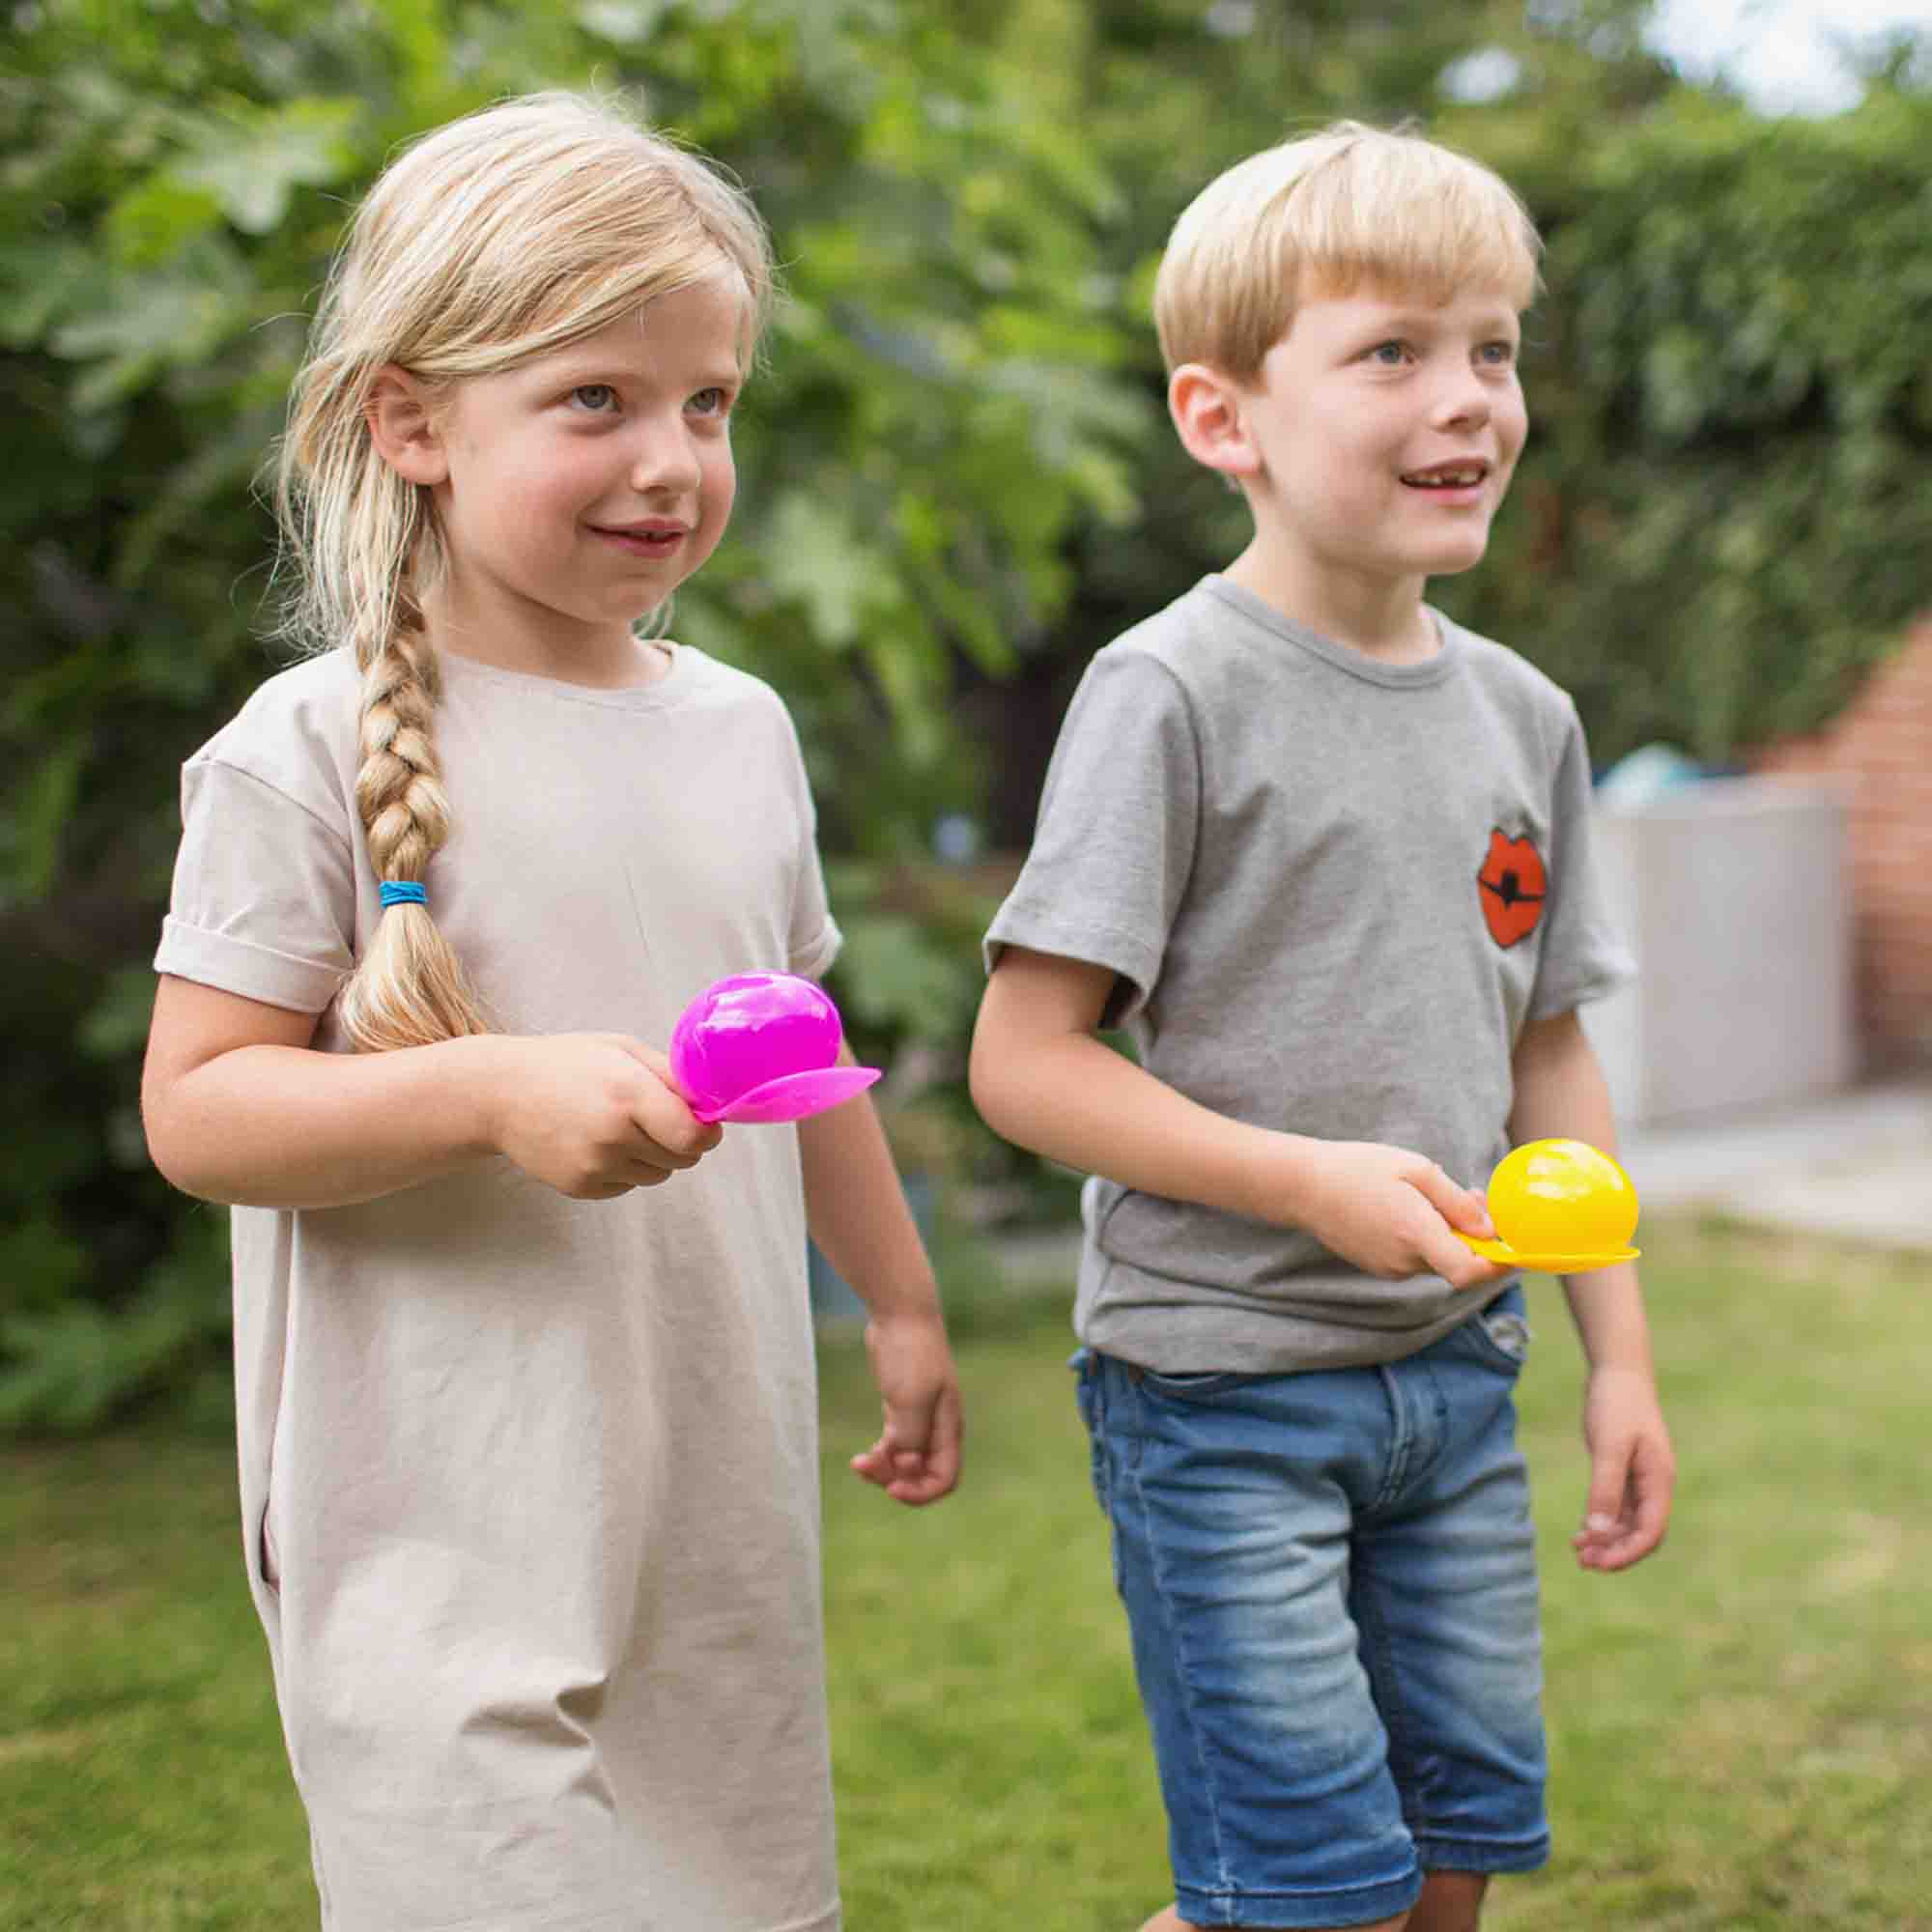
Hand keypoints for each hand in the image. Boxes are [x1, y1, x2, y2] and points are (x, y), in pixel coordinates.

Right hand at [485, 1034, 722, 1198]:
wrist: (499, 1093)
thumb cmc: (566, 1063)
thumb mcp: (622, 1050)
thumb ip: (671, 1075)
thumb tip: (712, 1102)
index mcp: (629, 1094)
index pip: (694, 1137)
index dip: (707, 1132)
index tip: (704, 1122)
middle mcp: (614, 1135)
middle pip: (683, 1159)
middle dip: (682, 1142)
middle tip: (658, 1118)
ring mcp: (595, 1166)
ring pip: (658, 1175)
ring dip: (653, 1156)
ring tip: (621, 1126)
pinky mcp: (580, 1187)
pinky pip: (627, 1186)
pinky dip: (624, 1169)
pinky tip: (597, 1142)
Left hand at [849, 1310, 962, 1505]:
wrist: (901, 1315)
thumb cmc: (911, 1354)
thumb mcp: (910, 1399)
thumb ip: (910, 1437)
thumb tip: (905, 1465)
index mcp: (949, 1429)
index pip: (944, 1479)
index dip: (920, 1492)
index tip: (892, 1488)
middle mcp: (938, 1429)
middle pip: (922, 1475)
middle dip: (896, 1480)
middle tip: (867, 1467)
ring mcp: (920, 1418)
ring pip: (905, 1463)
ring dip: (884, 1470)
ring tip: (859, 1463)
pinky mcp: (901, 1408)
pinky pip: (894, 1445)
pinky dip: (879, 1455)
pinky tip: (862, 1457)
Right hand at [1279, 1138, 1509, 1289]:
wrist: (1302, 1186)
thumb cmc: (1358, 1168)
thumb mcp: (1415, 1170)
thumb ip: (1457, 1202)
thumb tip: (1490, 1230)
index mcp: (1415, 1234)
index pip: (1469, 1272)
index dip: (1498, 1265)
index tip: (1514, 1249)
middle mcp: (1404, 1260)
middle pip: (1457, 1262)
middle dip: (1473, 1236)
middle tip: (1472, 1196)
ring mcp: (1388, 1268)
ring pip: (1436, 1259)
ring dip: (1447, 1235)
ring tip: (1432, 1195)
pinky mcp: (1377, 1267)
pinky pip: (1415, 1258)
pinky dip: (1424, 1239)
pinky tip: (1408, 1208)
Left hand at [1572, 1364, 1674, 1570]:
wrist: (1617, 1371)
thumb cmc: (1616, 1404)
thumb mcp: (1608, 1446)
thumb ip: (1604, 1489)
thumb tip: (1597, 1532)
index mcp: (1659, 1481)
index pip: (1651, 1531)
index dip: (1627, 1552)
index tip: (1599, 1563)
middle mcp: (1654, 1485)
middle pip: (1641, 1533)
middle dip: (1615, 1551)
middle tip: (1584, 1563)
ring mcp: (1640, 1479)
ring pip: (1628, 1523)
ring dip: (1606, 1540)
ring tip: (1578, 1552)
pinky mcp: (1624, 1472)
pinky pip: (1617, 1508)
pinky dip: (1601, 1522)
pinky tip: (1580, 1533)